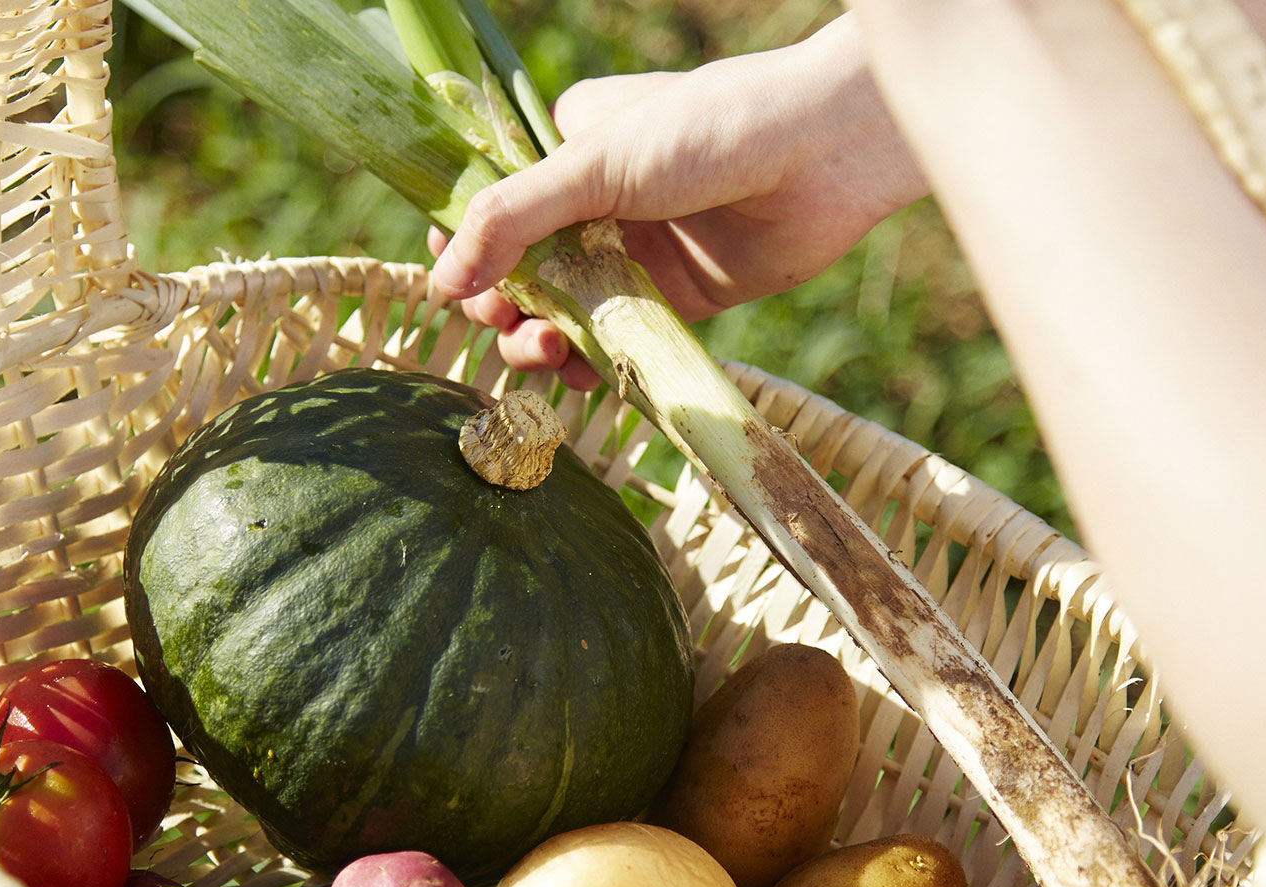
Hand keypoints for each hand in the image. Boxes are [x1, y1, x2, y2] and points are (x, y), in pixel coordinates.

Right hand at [429, 14, 928, 385]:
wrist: (825, 154)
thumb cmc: (711, 129)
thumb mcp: (596, 163)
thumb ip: (513, 220)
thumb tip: (440, 284)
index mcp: (567, 151)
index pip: (492, 209)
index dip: (465, 252)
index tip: (455, 282)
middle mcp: (595, 205)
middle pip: (517, 274)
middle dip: (500, 306)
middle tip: (508, 321)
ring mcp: (634, 257)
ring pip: (561, 316)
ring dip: (537, 343)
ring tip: (548, 350)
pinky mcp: (676, 301)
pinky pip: (615, 345)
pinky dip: (589, 368)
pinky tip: (581, 378)